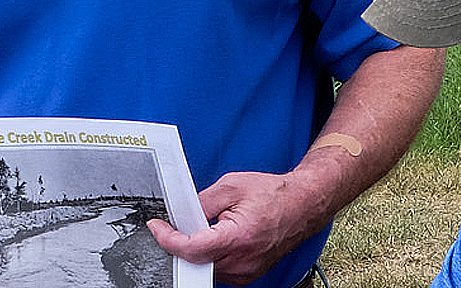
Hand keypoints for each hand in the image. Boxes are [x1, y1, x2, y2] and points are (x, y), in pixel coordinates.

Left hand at [147, 171, 331, 285]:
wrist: (303, 205)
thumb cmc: (274, 195)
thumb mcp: (231, 186)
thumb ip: (201, 201)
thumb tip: (180, 214)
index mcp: (239, 237)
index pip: (192, 248)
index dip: (169, 239)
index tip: (158, 228)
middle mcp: (243, 261)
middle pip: (196, 260)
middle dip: (184, 242)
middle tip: (185, 223)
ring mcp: (247, 271)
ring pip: (206, 267)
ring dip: (200, 249)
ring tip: (215, 226)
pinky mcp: (248, 275)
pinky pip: (219, 269)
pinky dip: (213, 255)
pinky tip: (222, 237)